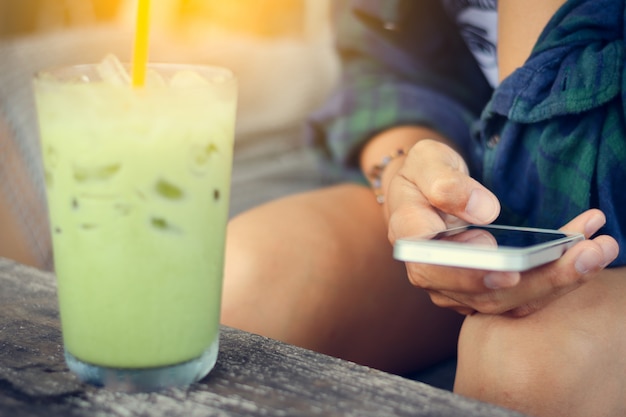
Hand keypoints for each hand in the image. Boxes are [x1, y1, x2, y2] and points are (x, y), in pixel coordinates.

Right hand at [386, 140, 618, 315]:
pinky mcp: (485, 290)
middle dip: (539, 279)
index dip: (470, 275)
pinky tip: (589, 252)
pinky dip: (557, 276)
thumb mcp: (426, 162)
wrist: (424, 193)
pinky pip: (522, 293)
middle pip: (484, 294)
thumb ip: (445, 182)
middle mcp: (433, 275)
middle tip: (586, 253)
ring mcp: (459, 289)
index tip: (509, 270)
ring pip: (509, 301)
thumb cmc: (423, 174)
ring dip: (558, 281)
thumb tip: (483, 211)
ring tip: (599, 250)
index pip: (433, 267)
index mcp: (411, 242)